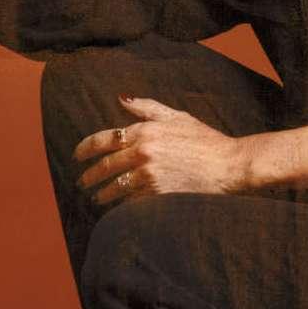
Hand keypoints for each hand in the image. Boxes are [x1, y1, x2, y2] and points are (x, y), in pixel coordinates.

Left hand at [74, 95, 249, 206]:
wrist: (230, 165)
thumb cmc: (207, 141)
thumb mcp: (178, 117)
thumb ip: (147, 109)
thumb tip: (121, 99)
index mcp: (145, 131)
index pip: (104, 139)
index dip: (85, 148)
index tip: (76, 156)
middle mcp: (143, 152)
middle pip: (105, 166)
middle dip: (89, 176)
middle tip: (82, 182)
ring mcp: (149, 175)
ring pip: (115, 187)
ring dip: (103, 194)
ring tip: (97, 198)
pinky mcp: (157, 194)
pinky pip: (131, 202)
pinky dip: (122, 206)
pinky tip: (118, 209)